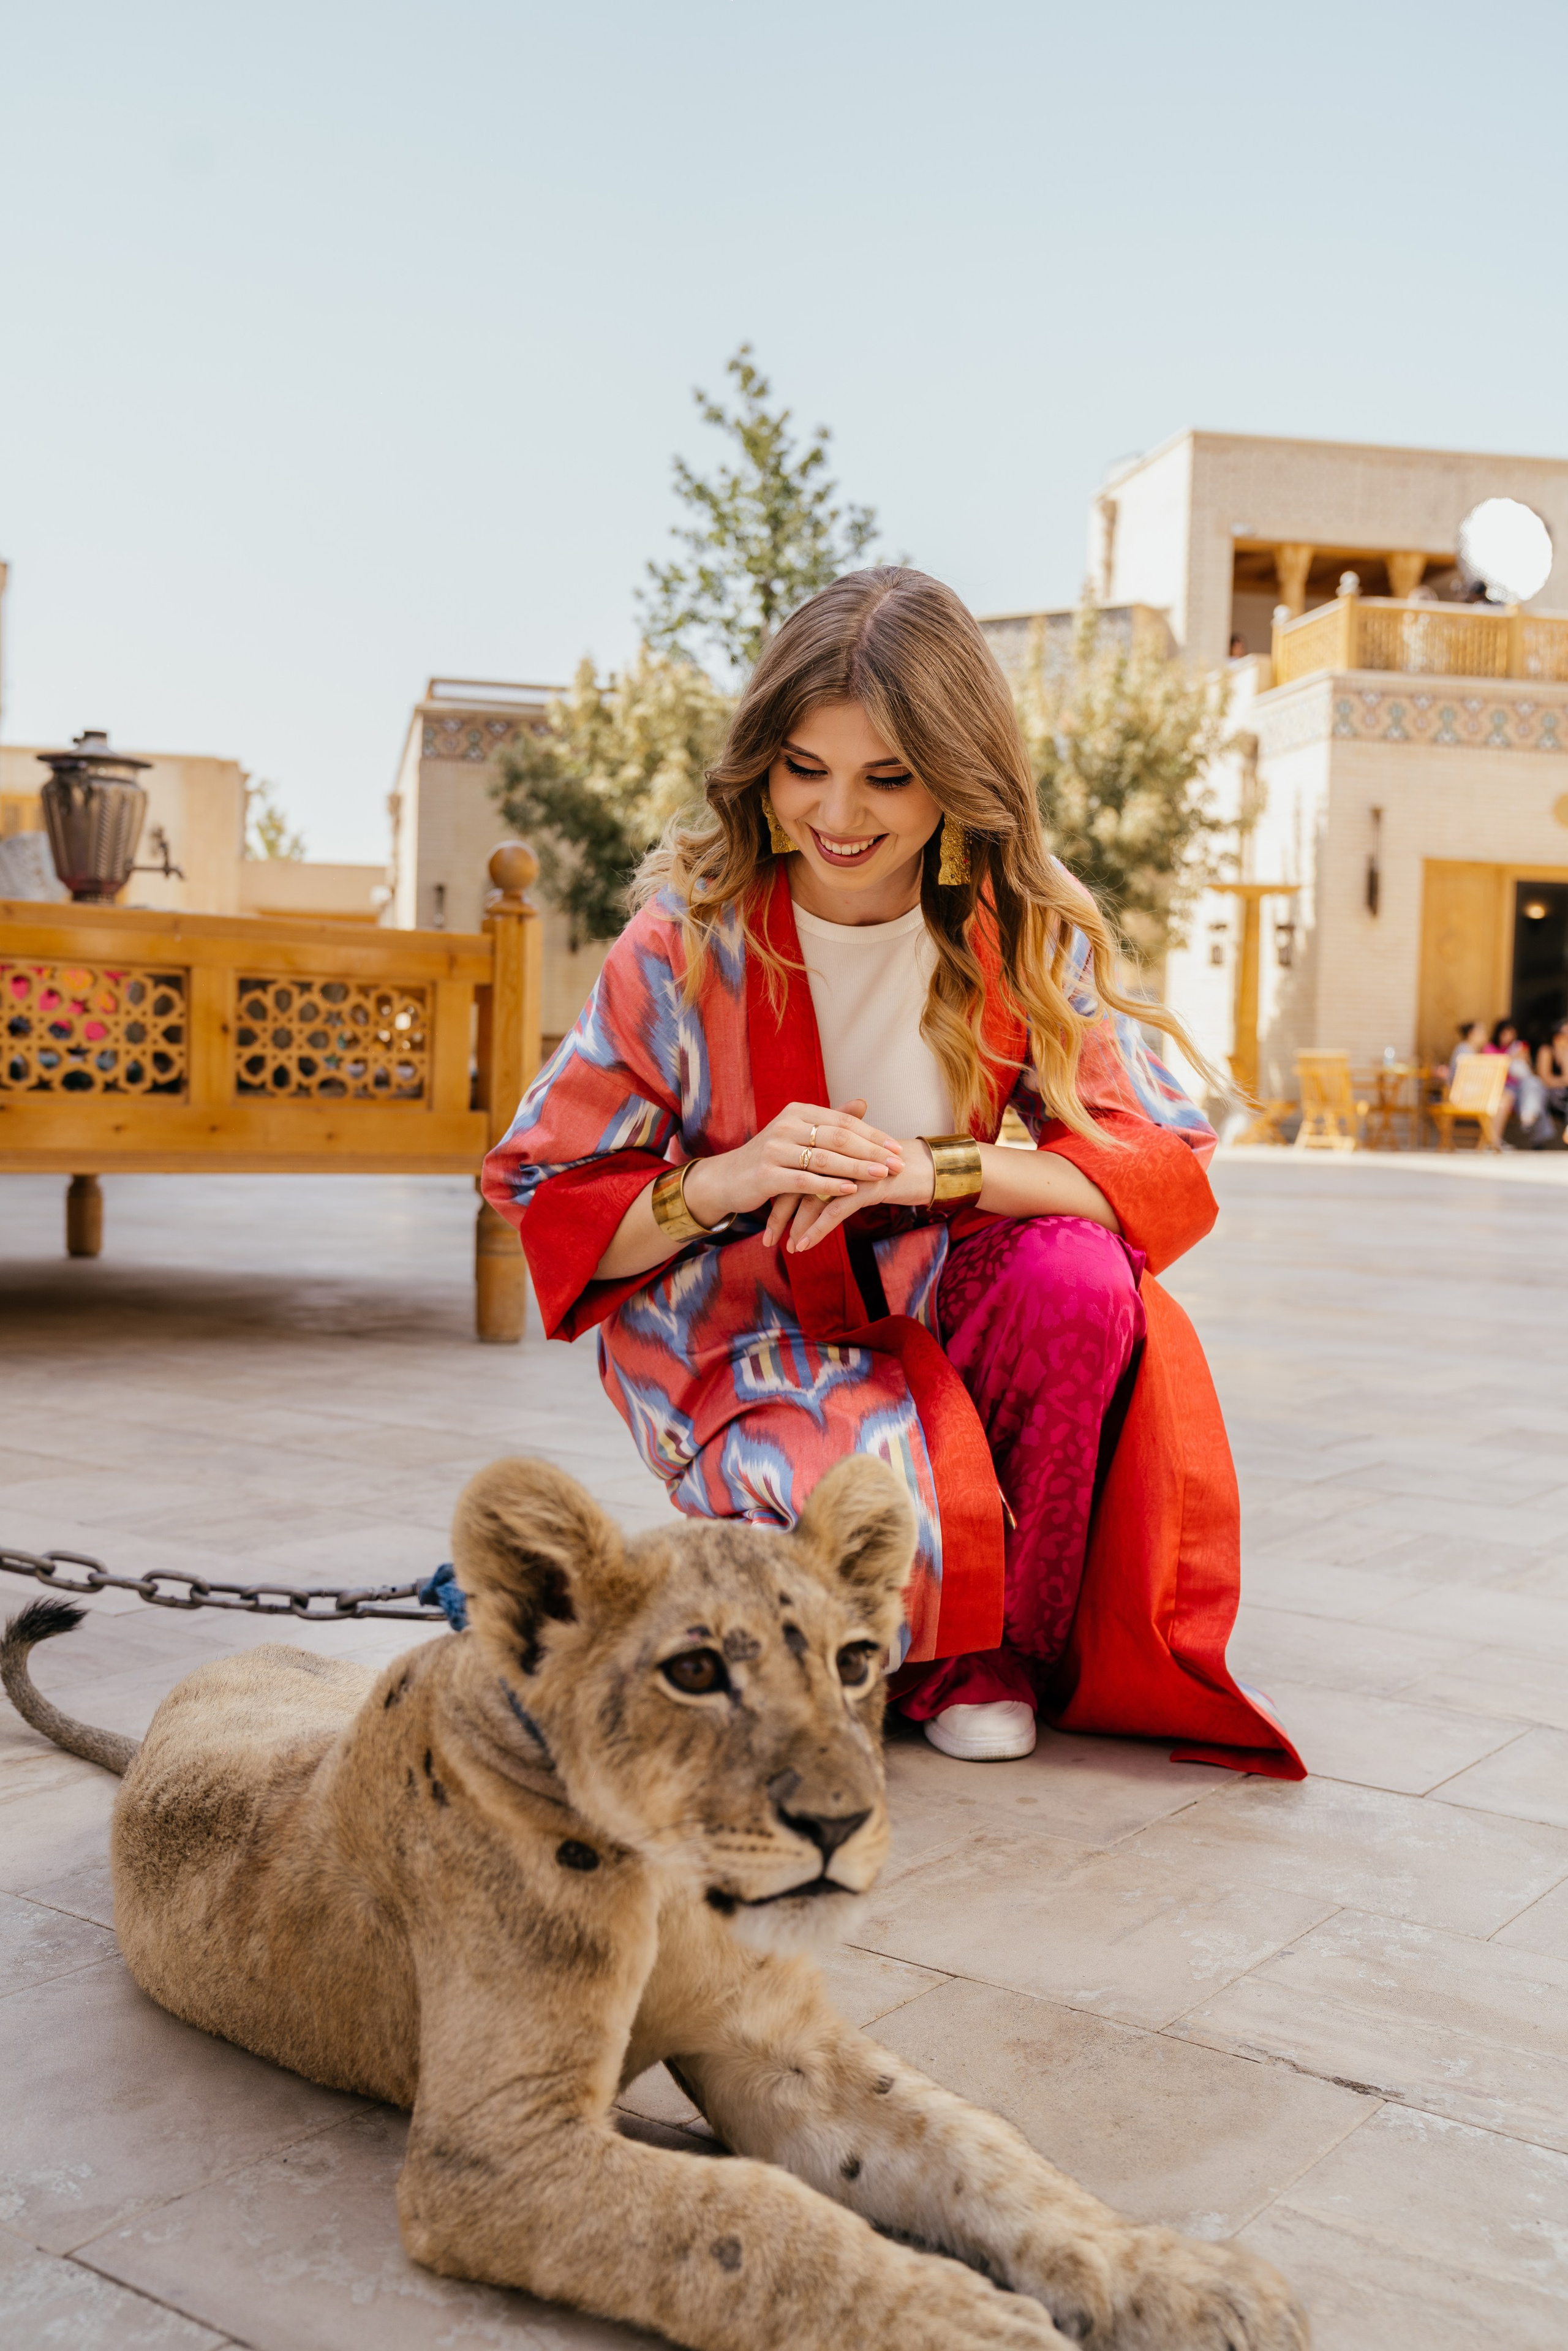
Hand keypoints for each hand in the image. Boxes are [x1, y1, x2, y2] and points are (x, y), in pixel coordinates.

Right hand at [682, 1100, 904, 1234]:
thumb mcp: (800, 1134)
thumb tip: (863, 1102)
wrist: (728, 1178)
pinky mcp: (766, 1175)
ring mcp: (774, 1150)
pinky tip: (850, 1191)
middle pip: (837, 1137)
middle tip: (897, 1164)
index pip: (842, 1121)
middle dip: (871, 1152)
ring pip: (824, 1159)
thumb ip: (831, 1120)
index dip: (872, 1135)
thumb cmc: (771, 1157)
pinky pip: (804, 1181)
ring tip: (881, 1176)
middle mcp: (785, 1126)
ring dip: (856, 1168)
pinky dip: (829, 1186)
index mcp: (797, 1112)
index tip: (896, 1148)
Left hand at [778, 1137, 932, 1252]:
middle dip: (781, 1213)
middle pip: (798, 1182)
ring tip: (785, 1247)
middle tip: (768, 1238)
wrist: (930, 1169)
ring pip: (812, 1198)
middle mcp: (838, 1155)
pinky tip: (804, 1245)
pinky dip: (816, 1229)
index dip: (779, 1193)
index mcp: (833, 1148)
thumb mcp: (859, 1173)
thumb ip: (836, 1176)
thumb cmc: (893, 1171)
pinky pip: (835, 1211)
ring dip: (796, 1225)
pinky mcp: (867, 1186)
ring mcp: (852, 1170)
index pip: (797, 1169)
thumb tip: (812, 1194)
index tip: (767, 1217)